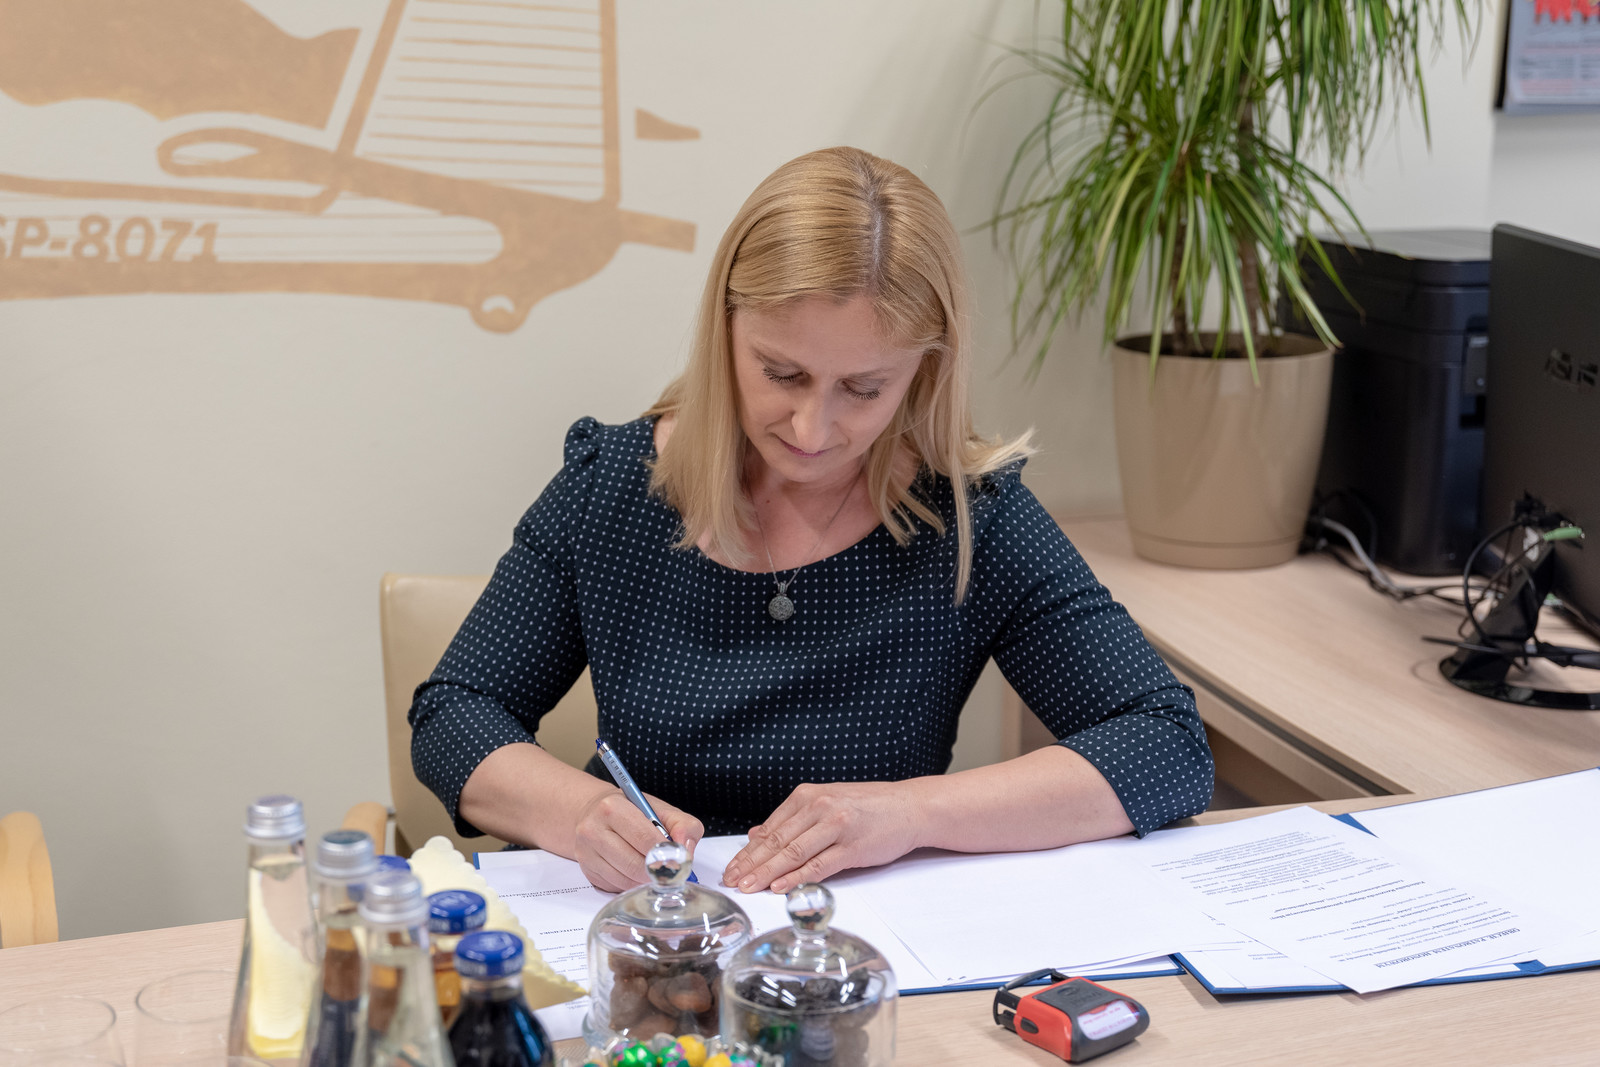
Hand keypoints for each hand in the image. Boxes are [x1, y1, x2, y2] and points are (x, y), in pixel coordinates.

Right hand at [573, 790, 703, 892]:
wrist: (594, 813)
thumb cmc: (631, 812)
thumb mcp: (661, 809)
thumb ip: (683, 826)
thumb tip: (686, 851)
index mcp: (613, 808)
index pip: (645, 839)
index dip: (666, 854)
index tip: (678, 861)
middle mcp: (593, 829)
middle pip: (634, 864)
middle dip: (656, 870)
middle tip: (668, 869)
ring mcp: (586, 852)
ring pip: (625, 880)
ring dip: (644, 880)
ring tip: (651, 868)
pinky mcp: (587, 870)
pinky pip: (616, 887)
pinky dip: (631, 883)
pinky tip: (634, 871)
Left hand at [721, 781, 923, 894]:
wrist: (910, 807)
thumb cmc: (869, 807)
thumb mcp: (827, 803)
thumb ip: (792, 820)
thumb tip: (755, 835)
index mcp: (808, 796)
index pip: (770, 828)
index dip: (747, 851)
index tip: (731, 869)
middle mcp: (820, 807)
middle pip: (776, 841)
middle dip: (750, 864)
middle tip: (731, 882)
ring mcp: (836, 826)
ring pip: (793, 853)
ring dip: (767, 873)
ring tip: (748, 888)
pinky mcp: (853, 847)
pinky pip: (818, 865)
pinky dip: (796, 877)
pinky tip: (780, 887)